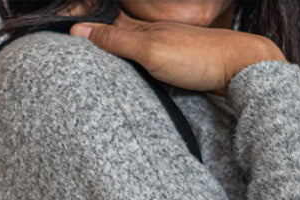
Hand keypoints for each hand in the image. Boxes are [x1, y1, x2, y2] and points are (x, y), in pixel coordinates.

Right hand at [66, 8, 285, 95]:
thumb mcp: (151, 50)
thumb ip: (116, 41)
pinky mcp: (176, 66)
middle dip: (94, 39)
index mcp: (142, 29)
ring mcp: (165, 51)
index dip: (83, 28)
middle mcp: (152, 36)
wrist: (240, 68)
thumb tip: (78, 30)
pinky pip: (144, 63)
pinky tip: (127, 73)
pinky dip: (130, 65)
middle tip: (68, 45)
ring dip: (112, 52)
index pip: (104, 26)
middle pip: (115, 36)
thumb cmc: (198, 58)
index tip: (59, 34)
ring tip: (89, 57)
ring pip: (130, 50)